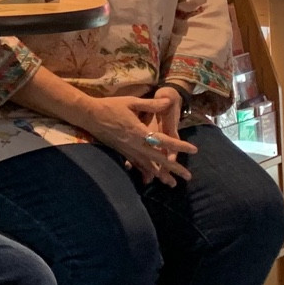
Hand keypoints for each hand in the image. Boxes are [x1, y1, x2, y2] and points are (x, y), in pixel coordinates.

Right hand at [81, 95, 195, 184]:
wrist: (89, 115)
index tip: (194, 150)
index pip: (164, 141)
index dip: (180, 146)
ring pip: (147, 166)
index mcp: (139, 131)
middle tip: (188, 177)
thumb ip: (151, 104)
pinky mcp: (122, 153)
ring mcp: (128, 151)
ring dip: (161, 175)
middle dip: (174, 169)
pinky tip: (150, 179)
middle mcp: (135, 144)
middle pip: (158, 160)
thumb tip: (169, 100)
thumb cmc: (110, 106)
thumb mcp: (131, 102)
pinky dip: (145, 173)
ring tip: (172, 184)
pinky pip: (136, 166)